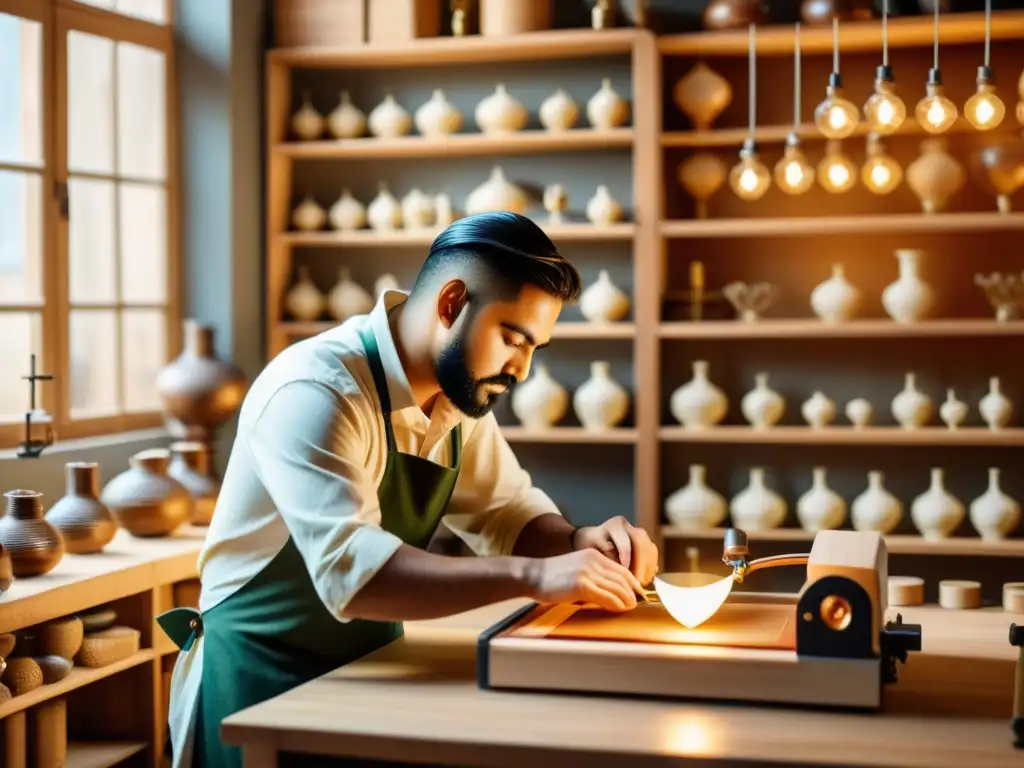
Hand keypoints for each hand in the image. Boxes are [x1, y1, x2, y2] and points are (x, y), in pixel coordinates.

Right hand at [524, 548, 644, 611]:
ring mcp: (588, 572)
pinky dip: (616, 604)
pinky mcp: (581, 585)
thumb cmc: (552, 576)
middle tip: (638, 603)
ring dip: (627, 600)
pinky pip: (606, 596)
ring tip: (630, 607)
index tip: (638, 593)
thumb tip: (610, 590)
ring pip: (617, 587)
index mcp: (593, 555)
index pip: (620, 569)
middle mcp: (593, 561)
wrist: (532, 575)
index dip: (632, 582)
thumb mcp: (576, 568)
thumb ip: (593, 574)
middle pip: (622, 578)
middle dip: (633, 592)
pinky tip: (619, 609)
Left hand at [572, 517, 658, 585]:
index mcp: (615, 525)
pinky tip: (646, 579)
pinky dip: (650, 566)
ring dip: (648, 566)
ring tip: (642, 582)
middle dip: (641, 565)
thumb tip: (622, 565)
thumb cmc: (589, 546)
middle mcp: (630, 527)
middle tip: (637, 582)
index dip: (627, 560)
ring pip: (650, 548)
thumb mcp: (591, 549)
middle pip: (642, 544)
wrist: (592, 540)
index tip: (624, 575)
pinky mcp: (645, 542)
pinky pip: (652, 554)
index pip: (625, 544)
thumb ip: (605, 555)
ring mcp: (639, 533)